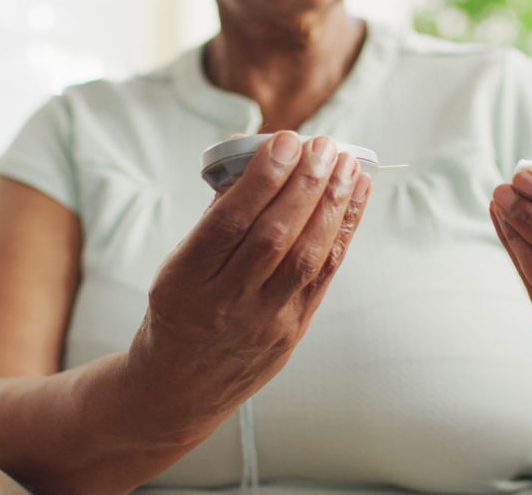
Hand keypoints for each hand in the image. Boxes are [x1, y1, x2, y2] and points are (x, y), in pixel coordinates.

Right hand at [131, 131, 371, 437]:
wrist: (180, 390)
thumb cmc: (178, 311)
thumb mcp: (177, 266)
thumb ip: (216, 218)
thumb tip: (255, 157)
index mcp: (185, 282)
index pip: (230, 223)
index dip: (262, 180)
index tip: (286, 141)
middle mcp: (225, 305)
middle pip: (274, 238)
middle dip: (305, 186)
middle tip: (324, 146)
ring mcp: (263, 322)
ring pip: (305, 258)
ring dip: (332, 206)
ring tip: (347, 166)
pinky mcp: (292, 332)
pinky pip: (323, 276)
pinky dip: (342, 231)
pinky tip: (354, 198)